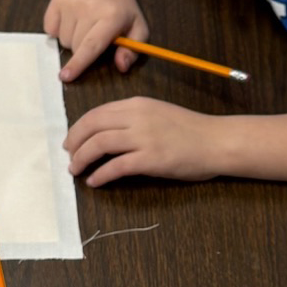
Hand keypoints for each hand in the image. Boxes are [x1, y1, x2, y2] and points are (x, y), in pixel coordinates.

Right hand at [43, 0, 146, 80]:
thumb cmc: (122, 13)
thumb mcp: (137, 30)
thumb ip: (132, 50)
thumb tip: (122, 66)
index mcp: (112, 16)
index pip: (91, 45)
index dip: (78, 63)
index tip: (66, 77)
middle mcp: (90, 6)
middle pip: (75, 46)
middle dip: (82, 49)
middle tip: (94, 35)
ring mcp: (71, 0)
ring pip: (62, 39)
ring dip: (72, 39)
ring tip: (85, 26)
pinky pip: (50, 29)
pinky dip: (59, 30)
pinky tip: (72, 19)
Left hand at [64, 97, 222, 185]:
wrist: (217, 141)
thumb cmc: (191, 130)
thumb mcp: (159, 113)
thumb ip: (134, 118)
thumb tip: (107, 132)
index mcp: (138, 104)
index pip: (97, 112)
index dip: (79, 127)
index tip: (72, 140)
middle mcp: (137, 117)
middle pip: (93, 126)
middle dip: (75, 142)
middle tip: (69, 155)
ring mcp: (144, 137)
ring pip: (99, 144)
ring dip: (82, 159)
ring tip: (75, 169)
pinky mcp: (150, 159)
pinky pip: (116, 166)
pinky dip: (101, 175)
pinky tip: (95, 181)